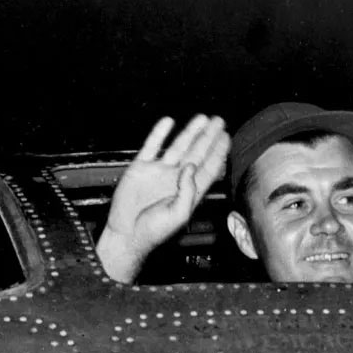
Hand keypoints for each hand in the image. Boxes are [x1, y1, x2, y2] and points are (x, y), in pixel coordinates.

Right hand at [96, 114, 229, 282]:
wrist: (126, 234)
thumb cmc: (154, 231)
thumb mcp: (178, 215)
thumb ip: (188, 191)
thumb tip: (191, 166)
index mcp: (188, 192)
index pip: (208, 168)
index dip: (217, 153)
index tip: (226, 138)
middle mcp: (176, 179)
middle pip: (196, 153)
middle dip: (208, 137)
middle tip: (220, 122)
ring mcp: (159, 172)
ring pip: (178, 146)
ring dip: (190, 132)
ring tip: (202, 118)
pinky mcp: (141, 168)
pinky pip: (151, 146)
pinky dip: (159, 133)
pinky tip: (168, 122)